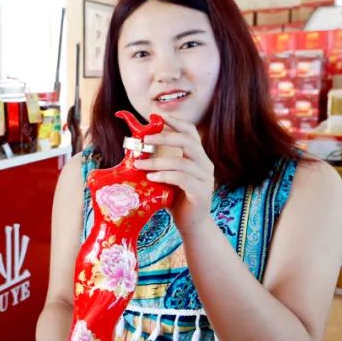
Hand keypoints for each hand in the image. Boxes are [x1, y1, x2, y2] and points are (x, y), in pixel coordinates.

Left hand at [134, 114, 214, 232]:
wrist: (191, 223)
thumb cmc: (177, 198)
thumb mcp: (167, 176)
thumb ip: (160, 162)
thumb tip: (136, 149)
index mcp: (198, 157)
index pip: (191, 133)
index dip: (177, 122)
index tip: (159, 116)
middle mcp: (205, 164)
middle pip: (188, 142)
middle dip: (165, 137)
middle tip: (145, 139)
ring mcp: (206, 178)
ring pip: (182, 162)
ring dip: (157, 161)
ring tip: (139, 164)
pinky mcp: (201, 192)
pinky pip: (182, 179)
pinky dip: (165, 176)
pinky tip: (151, 178)